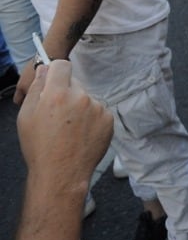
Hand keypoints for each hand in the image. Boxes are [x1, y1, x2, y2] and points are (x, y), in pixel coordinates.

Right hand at [17, 61, 112, 187]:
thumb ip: (36, 88)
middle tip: (57, 115)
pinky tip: (81, 134)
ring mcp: (97, 108)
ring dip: (80, 107)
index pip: (61, 65)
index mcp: (57, 94)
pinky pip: (98, 111)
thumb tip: (44, 69)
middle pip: (74, 84)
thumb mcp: (26, 116)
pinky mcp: (108, 119)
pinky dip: (92, 119)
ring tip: (69, 129)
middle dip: (66, 93)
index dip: (55, 71)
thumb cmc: (40, 148)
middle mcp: (81, 97)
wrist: (61, 173)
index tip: (54, 80)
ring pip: (87, 98)